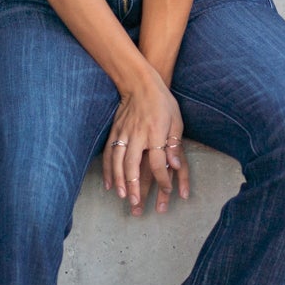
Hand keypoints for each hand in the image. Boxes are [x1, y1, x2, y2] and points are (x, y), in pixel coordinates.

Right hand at [101, 77, 189, 216]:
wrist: (140, 82)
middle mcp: (138, 134)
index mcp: (156, 132)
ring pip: (117, 161)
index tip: (168, 189)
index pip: (158, 161)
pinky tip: (109, 183)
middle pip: (132, 165)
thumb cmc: (162, 102)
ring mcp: (123, 132)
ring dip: (119, 180)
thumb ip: (174, 144)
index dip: (163, 179)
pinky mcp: (114, 131)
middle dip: (133, 186)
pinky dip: (107, 169)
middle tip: (134, 202)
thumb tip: (175, 165)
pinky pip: (108, 153)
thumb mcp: (176, 121)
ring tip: (122, 196)